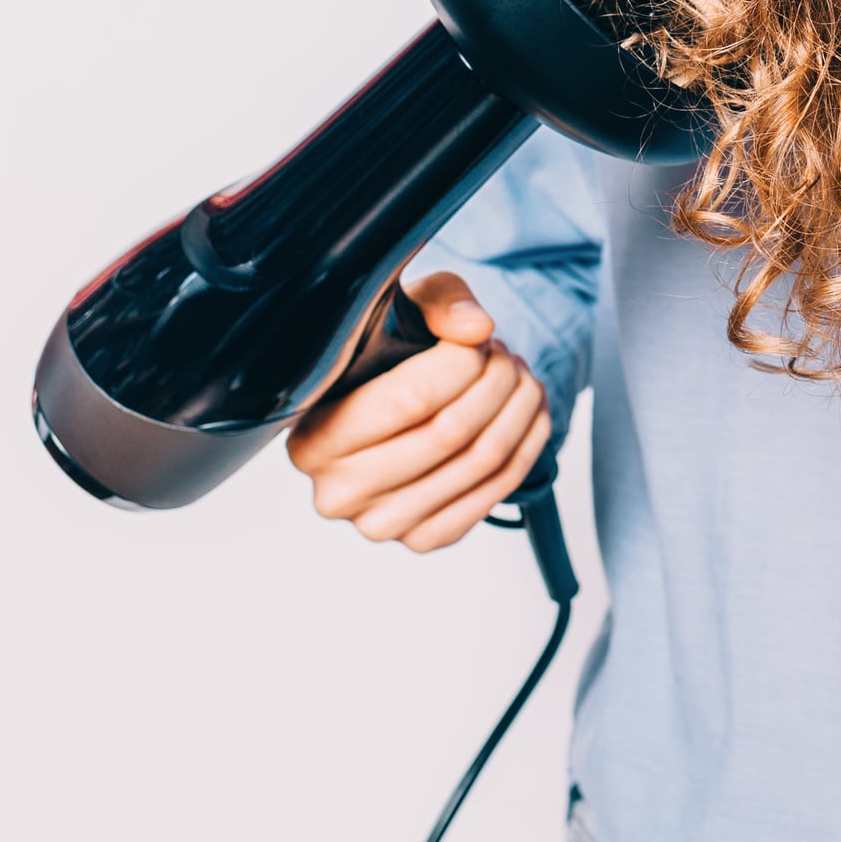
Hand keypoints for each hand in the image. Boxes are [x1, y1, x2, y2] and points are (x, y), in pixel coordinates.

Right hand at [286, 273, 551, 554]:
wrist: (390, 409)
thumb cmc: (384, 358)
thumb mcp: (399, 310)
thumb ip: (436, 303)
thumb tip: (476, 328)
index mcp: (311, 438)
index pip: (408, 399)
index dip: (461, 362)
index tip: (479, 339)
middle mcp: (337, 492)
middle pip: (450, 433)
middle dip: (496, 382)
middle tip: (506, 355)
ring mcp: (382, 524)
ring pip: (481, 460)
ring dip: (518, 408)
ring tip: (519, 376)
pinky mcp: (425, 538)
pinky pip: (496, 491)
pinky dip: (526, 444)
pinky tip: (529, 411)